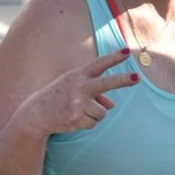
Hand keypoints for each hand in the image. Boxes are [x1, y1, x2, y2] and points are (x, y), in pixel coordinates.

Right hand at [22, 48, 138, 134]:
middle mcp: (78, 87)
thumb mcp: (74, 90)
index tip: (127, 51)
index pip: (99, 64)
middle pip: (106, 83)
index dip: (114, 58)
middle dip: (123, 80)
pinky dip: (87, 123)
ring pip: (102, 112)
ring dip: (94, 114)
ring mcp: (77, 103)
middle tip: (138, 77)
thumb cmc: (58, 97)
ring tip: (77, 111)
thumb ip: (95, 94)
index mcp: (78, 75)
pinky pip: (94, 123)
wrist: (36, 114)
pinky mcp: (76, 118)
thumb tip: (111, 106)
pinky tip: (73, 119)